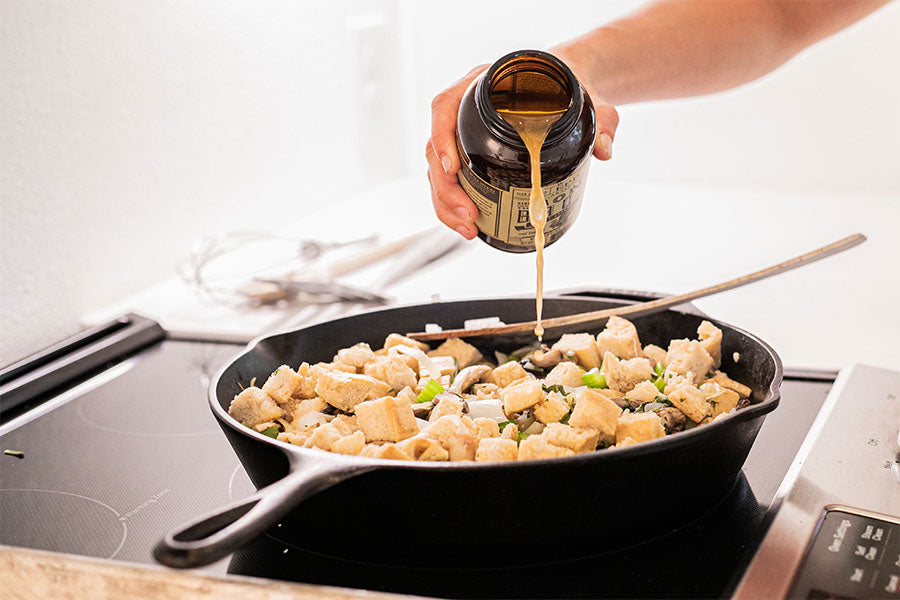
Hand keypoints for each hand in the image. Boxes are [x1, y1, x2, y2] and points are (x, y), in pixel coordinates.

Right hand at [426, 62, 619, 239]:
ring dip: (446, 204)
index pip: (445, 106)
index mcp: (480, 85)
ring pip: (438, 171)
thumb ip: (601, 117)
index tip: (453, 166)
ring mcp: (462, 133)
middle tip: (468, 214)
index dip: (442, 137)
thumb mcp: (586, 97)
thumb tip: (604, 149)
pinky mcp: (468, 154)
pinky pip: (450, 181)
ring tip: (469, 228)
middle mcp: (463, 109)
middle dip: (446, 187)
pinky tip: (469, 225)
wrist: (564, 86)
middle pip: (436, 148)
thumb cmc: (565, 84)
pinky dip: (454, 205)